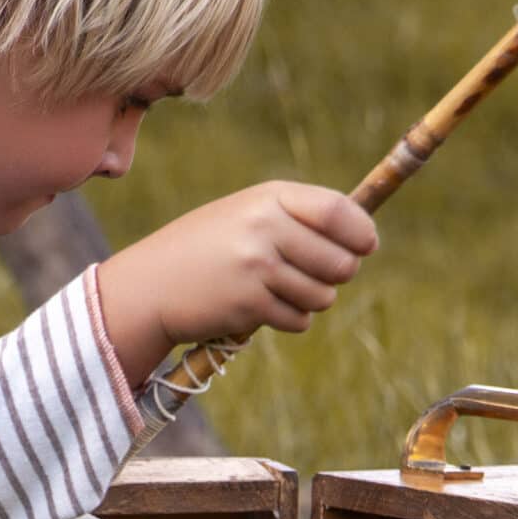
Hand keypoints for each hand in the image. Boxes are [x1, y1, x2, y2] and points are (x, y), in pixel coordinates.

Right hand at [95, 183, 377, 383]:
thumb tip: (363, 237)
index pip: (338, 211)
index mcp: (269, 198)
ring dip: (310, 300)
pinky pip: (299, 320)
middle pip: (341, 262)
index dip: (361, 232)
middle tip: (315, 275)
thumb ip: (297, 219)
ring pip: (323, 296)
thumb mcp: (247, 215)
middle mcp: (265, 228)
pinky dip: (289, 320)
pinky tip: (260, 308)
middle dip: (338, 275)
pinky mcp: (250, 305)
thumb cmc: (206, 248)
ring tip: (277, 291)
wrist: (151, 284)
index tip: (366, 245)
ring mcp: (257, 267)